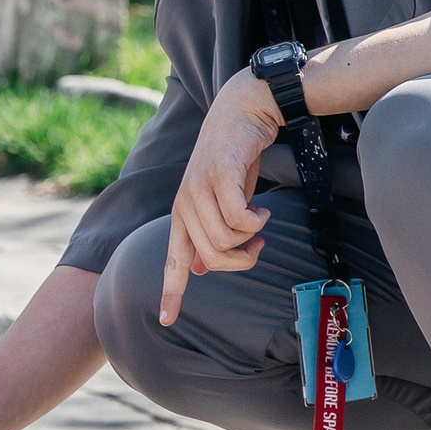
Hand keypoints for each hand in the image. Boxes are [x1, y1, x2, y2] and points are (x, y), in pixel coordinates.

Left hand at [160, 67, 281, 325]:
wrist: (244, 109)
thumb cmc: (236, 156)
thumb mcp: (223, 200)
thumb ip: (211, 233)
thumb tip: (201, 270)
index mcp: (183, 213)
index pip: (173, 259)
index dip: (171, 291)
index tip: (166, 320)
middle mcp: (184, 204)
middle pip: (212, 257)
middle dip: (241, 259)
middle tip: (258, 244)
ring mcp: (198, 189)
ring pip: (226, 241)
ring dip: (252, 237)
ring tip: (261, 220)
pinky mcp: (217, 176)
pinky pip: (239, 219)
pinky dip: (257, 221)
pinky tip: (263, 209)